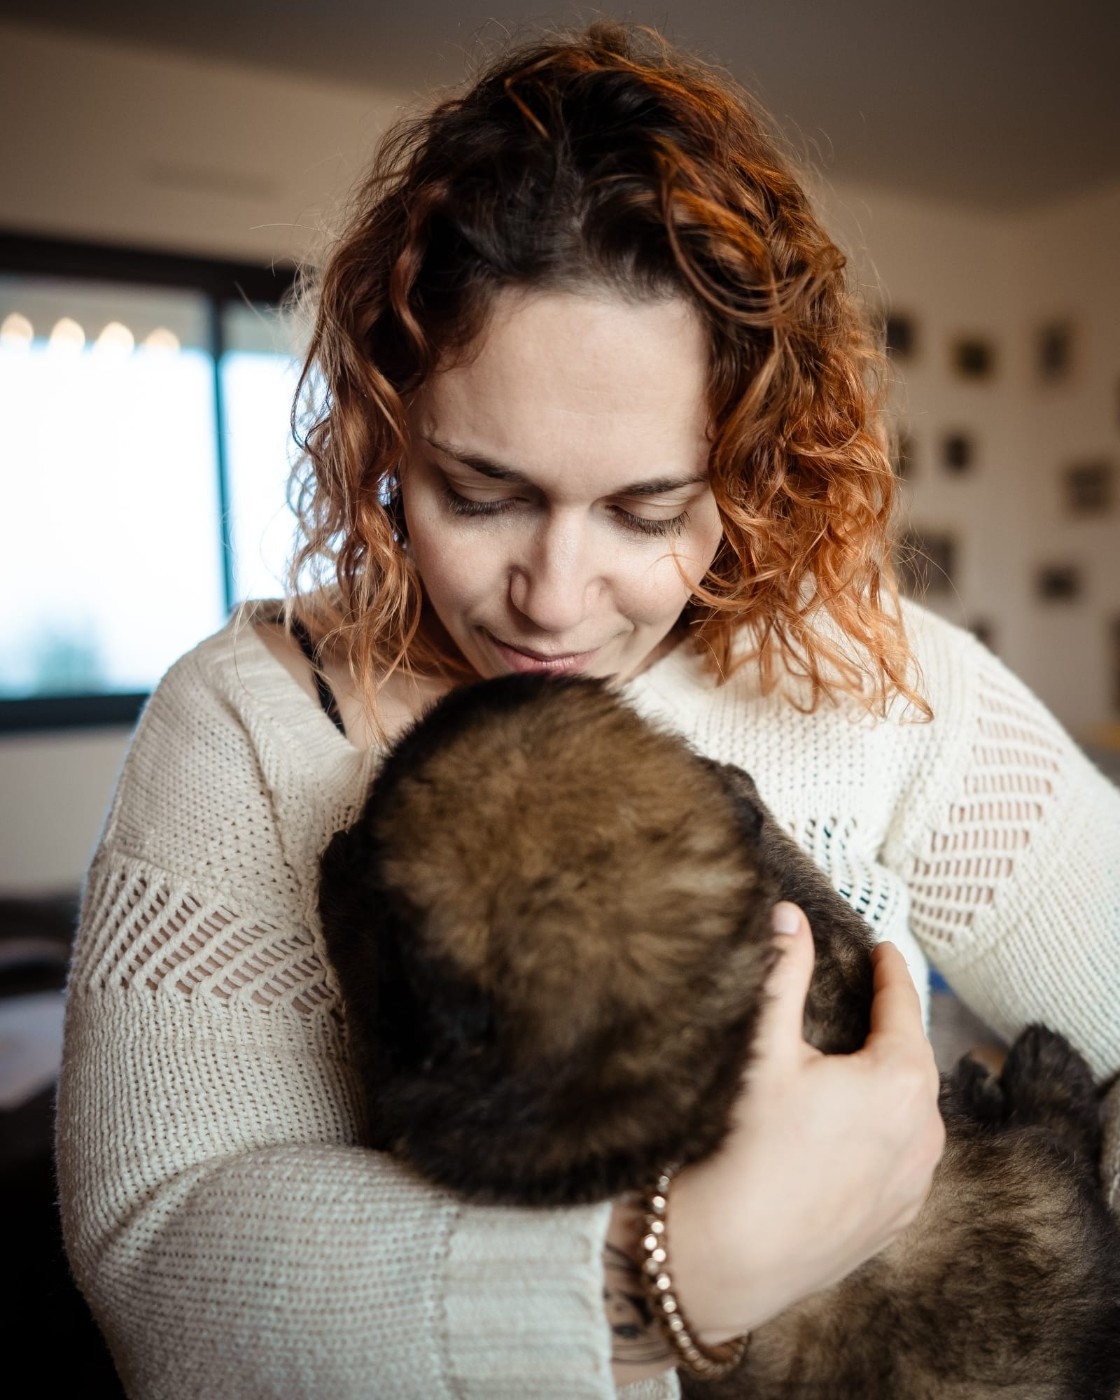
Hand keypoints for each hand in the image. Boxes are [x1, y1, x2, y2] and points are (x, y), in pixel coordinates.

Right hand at [666, 901, 944, 1342]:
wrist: (730, 1257)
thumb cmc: (748, 1146)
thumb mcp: (766, 1047)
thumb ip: (783, 972)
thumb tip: (790, 915)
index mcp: (901, 1082)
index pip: (903, 1007)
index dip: (892, 972)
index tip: (884, 951)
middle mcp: (924, 1135)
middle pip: (911, 1062)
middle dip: (890, 1028)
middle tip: (868, 1000)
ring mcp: (913, 1186)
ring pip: (909, 1115)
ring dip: (888, 1085)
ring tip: (856, 1065)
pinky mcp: (893, 1223)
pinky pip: (899, 1161)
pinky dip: (882, 1134)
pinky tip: (849, 1132)